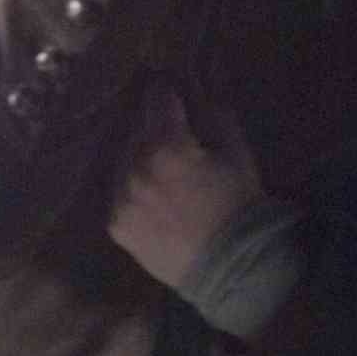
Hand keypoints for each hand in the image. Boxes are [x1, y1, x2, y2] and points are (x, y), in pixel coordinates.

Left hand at [108, 81, 261, 290]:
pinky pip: (119, 194)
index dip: (164, 92)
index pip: (157, 102)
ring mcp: (121, 199)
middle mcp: (135, 169)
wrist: (233, 268)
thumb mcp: (237, 152)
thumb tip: (198, 92)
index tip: (166, 87)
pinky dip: (132, 188)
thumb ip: (214, 116)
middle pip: (136, 131)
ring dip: (138, 158)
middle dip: (152, 127)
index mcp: (166, 147)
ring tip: (159, 165)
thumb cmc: (239, 205)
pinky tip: (151, 193)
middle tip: (166, 128)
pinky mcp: (116, 225)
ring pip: (123, 162)